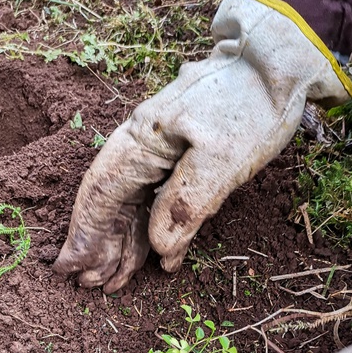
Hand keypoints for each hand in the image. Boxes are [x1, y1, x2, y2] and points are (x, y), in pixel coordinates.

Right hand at [53, 0, 351, 292]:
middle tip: (93, 285)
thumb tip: (159, 247)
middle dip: (101, 246)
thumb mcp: (222, 157)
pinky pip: (161, 204)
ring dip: (125, 245)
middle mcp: (144, 150)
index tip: (72, 268)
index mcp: (141, 142)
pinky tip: (160, 259)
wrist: (278, 67)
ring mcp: (164, 157)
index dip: (85, 233)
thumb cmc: (250, 106)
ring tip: (116, 281)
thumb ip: (186, 202)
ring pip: (134, 207)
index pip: (101, 194)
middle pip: (112, 204)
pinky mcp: (185, 164)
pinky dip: (157, 234)